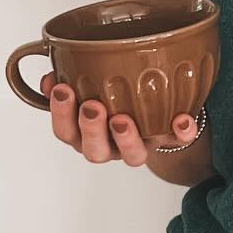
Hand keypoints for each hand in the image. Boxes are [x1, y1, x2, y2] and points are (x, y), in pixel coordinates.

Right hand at [42, 70, 199, 165]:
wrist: (149, 110)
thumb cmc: (111, 96)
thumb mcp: (85, 85)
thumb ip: (67, 79)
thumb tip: (50, 77)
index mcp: (85, 134)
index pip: (66, 131)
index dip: (61, 114)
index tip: (62, 89)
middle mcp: (109, 146)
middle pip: (93, 151)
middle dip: (90, 130)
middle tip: (92, 107)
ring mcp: (138, 146)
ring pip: (131, 156)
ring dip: (126, 139)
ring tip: (122, 120)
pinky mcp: (167, 141)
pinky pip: (176, 142)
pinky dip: (181, 133)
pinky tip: (182, 120)